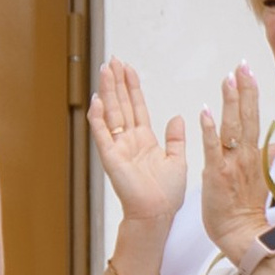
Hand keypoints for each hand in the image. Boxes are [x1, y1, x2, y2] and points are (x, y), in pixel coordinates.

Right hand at [86, 62, 187, 261]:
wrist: (158, 213)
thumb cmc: (167, 194)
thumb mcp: (177, 160)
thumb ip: (175, 138)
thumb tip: (177, 116)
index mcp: (144, 140)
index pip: (137, 107)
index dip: (132, 87)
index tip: (129, 68)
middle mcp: (129, 141)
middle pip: (121, 105)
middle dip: (117, 82)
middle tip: (113, 60)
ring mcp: (118, 148)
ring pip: (111, 114)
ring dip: (108, 92)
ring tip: (105, 70)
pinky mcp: (111, 159)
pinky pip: (102, 135)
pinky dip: (98, 119)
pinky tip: (97, 101)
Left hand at [198, 65, 271, 269]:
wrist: (241, 233)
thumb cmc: (246, 209)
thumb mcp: (262, 179)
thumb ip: (270, 156)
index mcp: (254, 154)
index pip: (254, 117)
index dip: (251, 94)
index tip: (248, 73)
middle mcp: (245, 155)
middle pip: (247, 116)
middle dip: (244, 89)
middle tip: (241, 66)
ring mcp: (231, 163)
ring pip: (232, 127)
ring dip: (230, 102)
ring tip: (228, 79)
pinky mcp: (216, 173)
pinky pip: (213, 148)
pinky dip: (209, 130)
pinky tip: (205, 112)